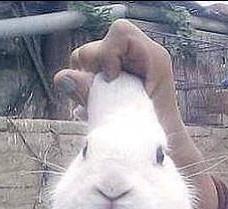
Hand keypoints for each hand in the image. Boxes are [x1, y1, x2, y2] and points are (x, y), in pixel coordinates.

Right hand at [54, 19, 218, 208]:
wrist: (162, 155)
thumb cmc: (156, 139)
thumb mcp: (128, 116)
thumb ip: (98, 96)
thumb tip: (65, 77)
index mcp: (154, 59)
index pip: (121, 33)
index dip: (108, 53)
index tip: (112, 79)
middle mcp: (137, 58)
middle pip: (94, 48)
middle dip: (90, 73)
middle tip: (103, 98)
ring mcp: (121, 69)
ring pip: (83, 63)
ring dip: (85, 87)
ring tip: (100, 107)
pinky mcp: (110, 81)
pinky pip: (83, 78)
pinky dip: (83, 94)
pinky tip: (94, 110)